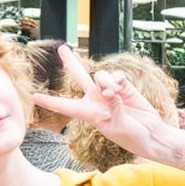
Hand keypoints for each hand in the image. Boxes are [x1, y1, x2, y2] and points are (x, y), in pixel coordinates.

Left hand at [32, 65, 184, 164]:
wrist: (152, 134)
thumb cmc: (132, 137)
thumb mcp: (118, 125)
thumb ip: (112, 104)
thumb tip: (109, 87)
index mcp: (89, 113)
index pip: (64, 106)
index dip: (48, 100)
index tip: (32, 96)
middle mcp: (96, 100)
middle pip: (79, 76)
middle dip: (71, 62)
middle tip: (62, 48)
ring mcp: (110, 92)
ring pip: (100, 75)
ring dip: (105, 81)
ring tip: (114, 93)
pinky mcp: (124, 87)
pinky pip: (116, 76)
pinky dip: (117, 81)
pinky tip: (122, 89)